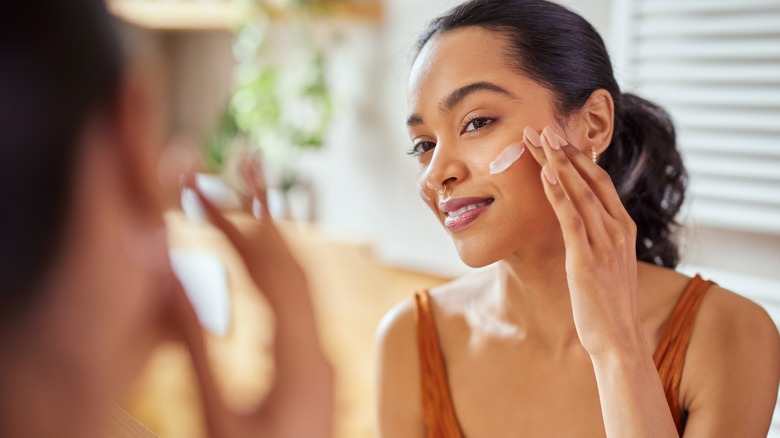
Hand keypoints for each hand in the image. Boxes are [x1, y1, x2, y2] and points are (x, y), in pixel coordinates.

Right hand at [168, 153, 332, 437]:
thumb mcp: (217, 415)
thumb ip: (194, 347)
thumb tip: (169, 278)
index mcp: (303, 360)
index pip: (273, 271)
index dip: (237, 224)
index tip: (200, 190)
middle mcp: (321, 351)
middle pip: (294, 264)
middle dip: (262, 211)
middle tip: (237, 162)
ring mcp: (320, 357)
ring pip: (300, 280)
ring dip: (272, 234)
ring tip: (249, 190)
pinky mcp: (312, 367)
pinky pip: (298, 304)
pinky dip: (275, 268)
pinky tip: (257, 255)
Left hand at [523, 126, 644, 357]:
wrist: (619, 339)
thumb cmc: (609, 303)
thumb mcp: (607, 262)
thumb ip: (598, 236)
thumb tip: (581, 220)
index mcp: (624, 227)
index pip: (600, 181)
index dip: (578, 156)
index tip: (557, 136)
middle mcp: (617, 229)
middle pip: (588, 178)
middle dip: (564, 150)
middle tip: (541, 125)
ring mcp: (604, 243)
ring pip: (578, 192)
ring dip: (556, 162)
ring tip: (537, 138)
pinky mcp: (586, 260)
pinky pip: (571, 219)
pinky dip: (558, 194)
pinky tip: (546, 173)